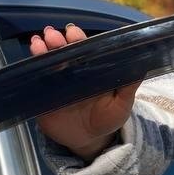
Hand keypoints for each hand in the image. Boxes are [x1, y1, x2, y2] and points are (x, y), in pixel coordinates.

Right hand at [29, 24, 139, 161]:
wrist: (89, 141)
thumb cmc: (108, 119)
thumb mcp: (122, 104)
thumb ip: (129, 85)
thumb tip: (143, 64)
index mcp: (92, 68)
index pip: (84, 48)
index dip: (78, 39)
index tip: (73, 33)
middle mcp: (72, 71)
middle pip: (63, 51)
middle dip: (57, 41)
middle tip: (52, 35)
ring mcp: (56, 81)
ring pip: (48, 61)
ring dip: (42, 50)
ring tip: (38, 43)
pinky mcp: (44, 95)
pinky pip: (37, 79)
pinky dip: (32, 68)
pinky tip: (31, 58)